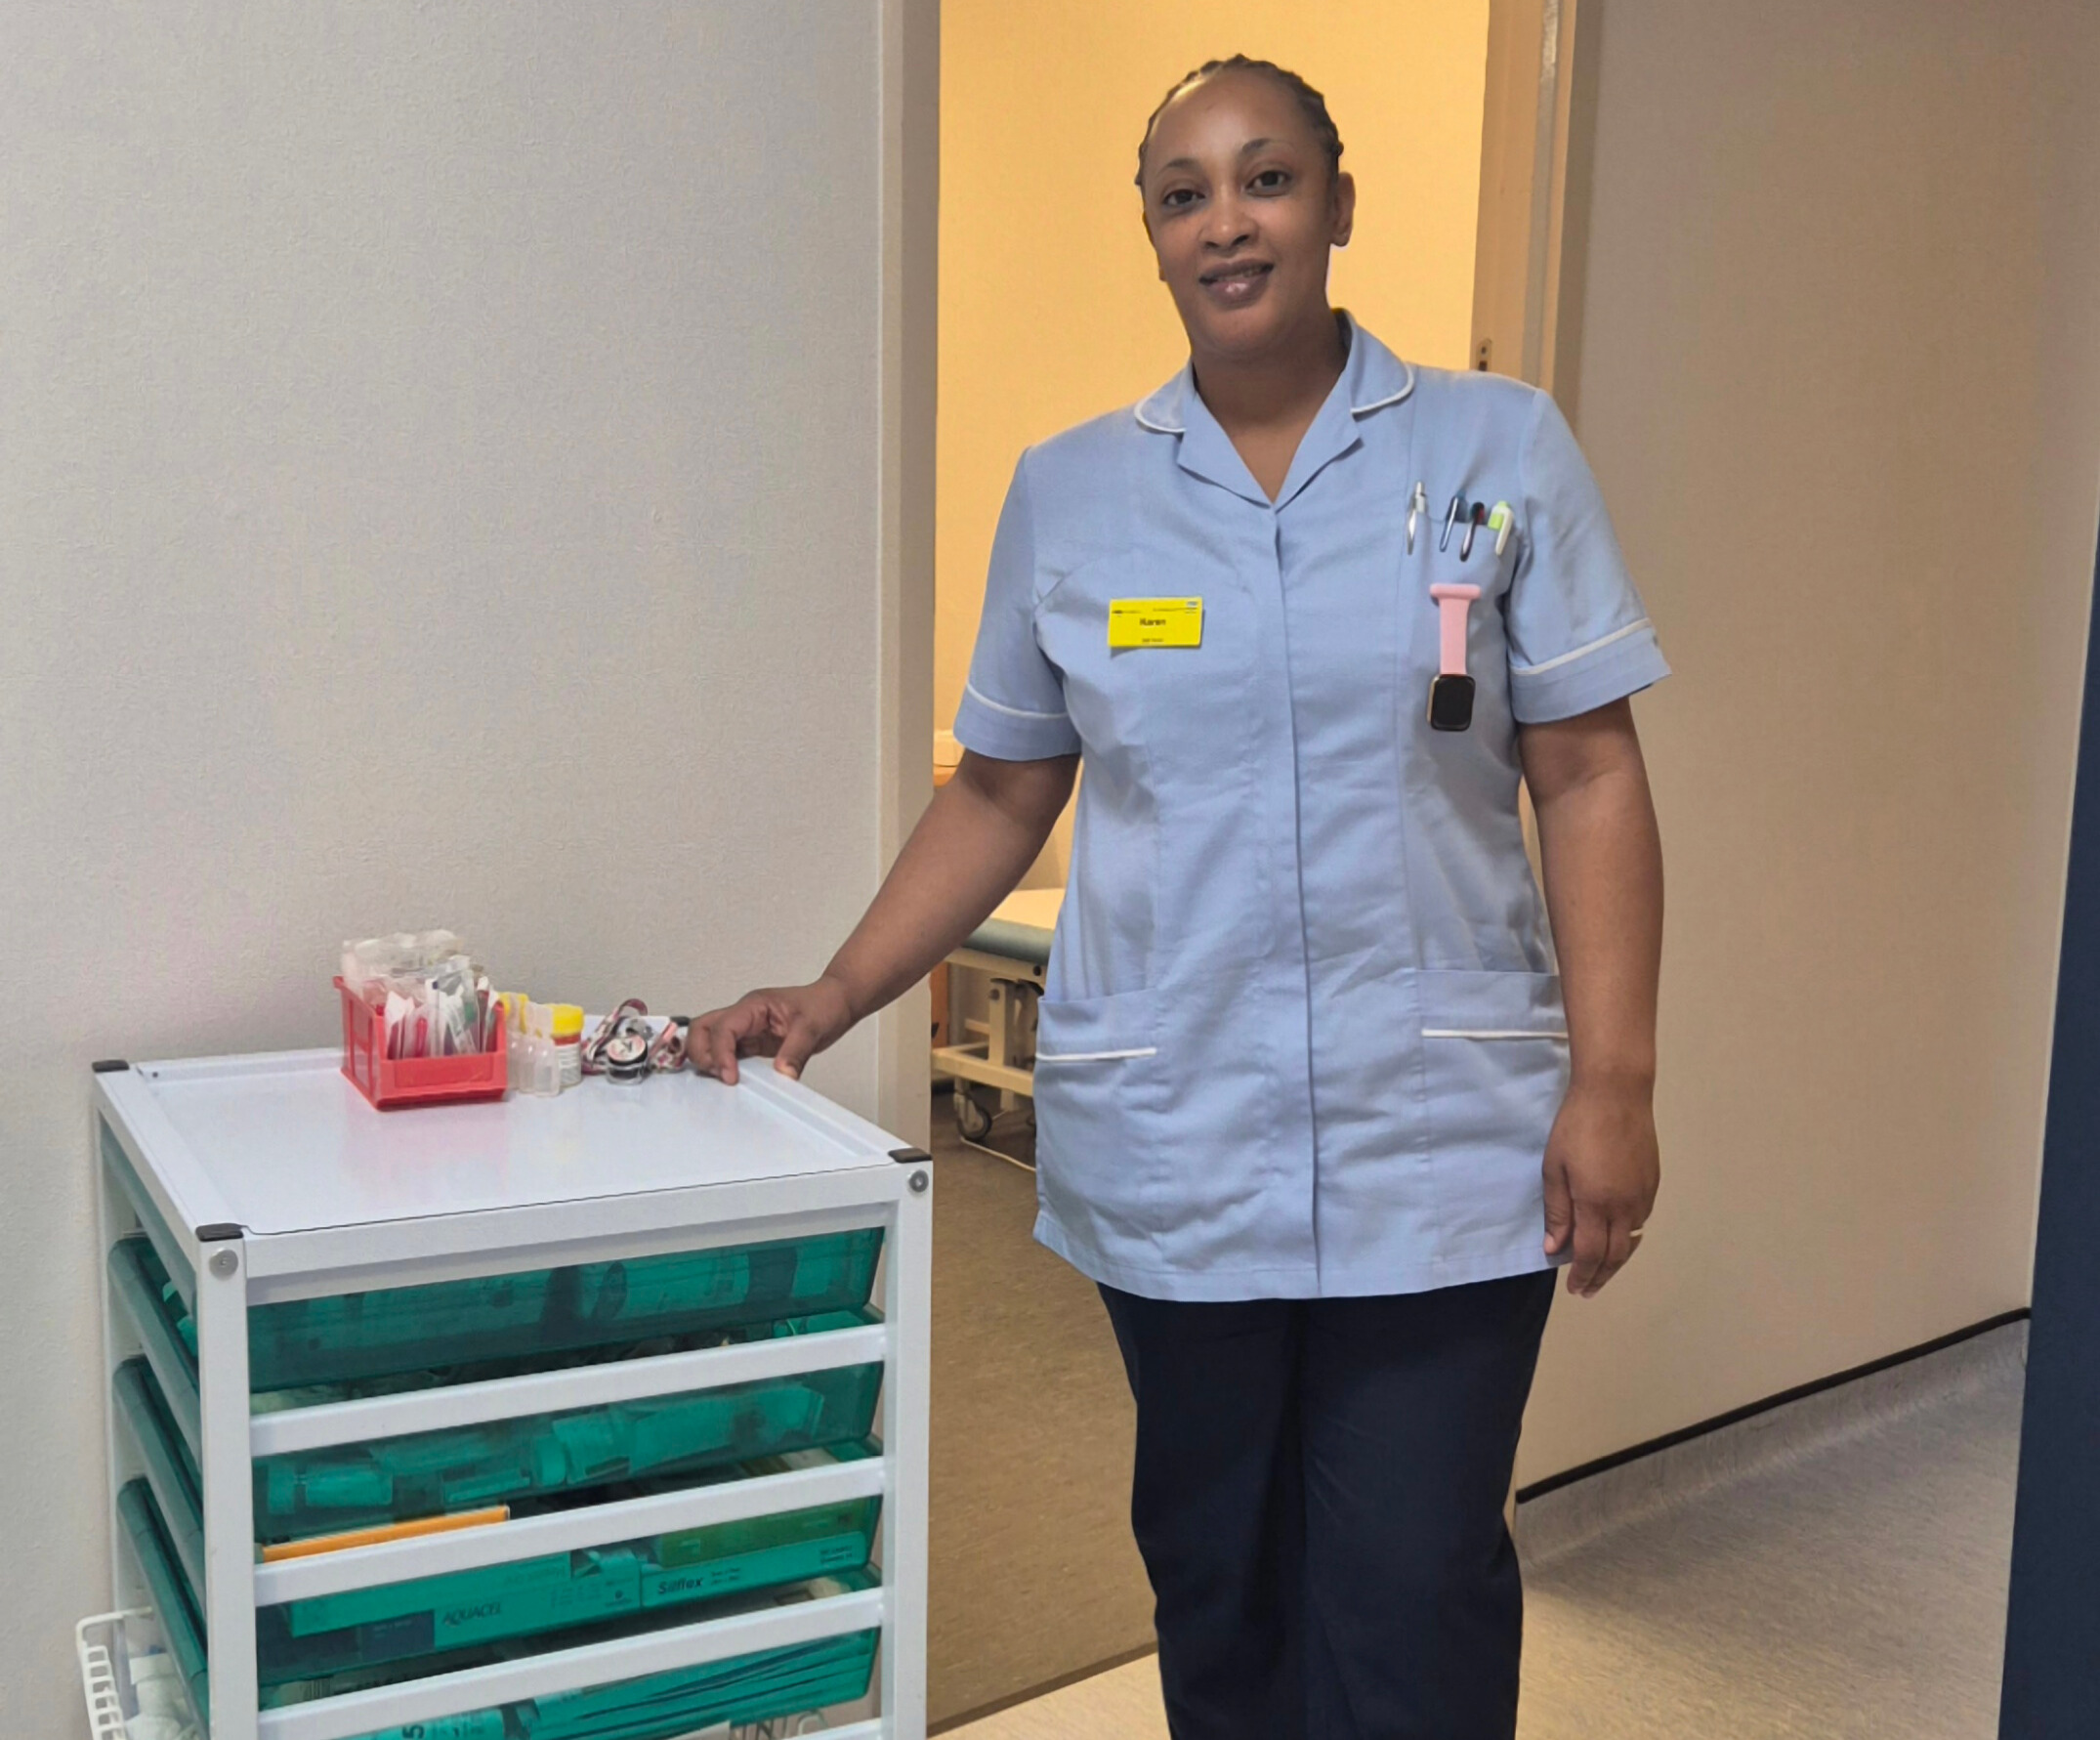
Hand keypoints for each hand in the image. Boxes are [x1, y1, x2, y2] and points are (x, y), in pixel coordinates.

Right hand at [689, 975, 856, 1083]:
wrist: (836, 1002)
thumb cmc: (824, 1004)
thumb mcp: (813, 1027)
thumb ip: (796, 1051)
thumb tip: (782, 1075)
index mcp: (754, 1005)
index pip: (723, 1027)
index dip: (720, 1052)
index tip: (730, 1076)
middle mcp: (744, 1015)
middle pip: (702, 1029)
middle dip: (702, 1053)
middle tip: (719, 1076)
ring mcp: (746, 1029)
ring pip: (709, 1041)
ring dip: (708, 1060)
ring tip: (724, 1079)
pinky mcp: (752, 1042)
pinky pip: (728, 1054)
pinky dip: (723, 1066)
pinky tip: (733, 1080)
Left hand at [1542, 1078, 1659, 1296]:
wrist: (1616, 1093)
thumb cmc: (1576, 1126)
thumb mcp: (1554, 1168)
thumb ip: (1557, 1211)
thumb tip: (1555, 1248)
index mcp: (1597, 1204)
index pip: (1591, 1254)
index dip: (1583, 1275)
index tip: (1575, 1289)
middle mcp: (1626, 1206)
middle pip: (1616, 1255)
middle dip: (1601, 1276)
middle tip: (1588, 1290)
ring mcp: (1643, 1194)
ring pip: (1632, 1240)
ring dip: (1617, 1259)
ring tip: (1601, 1269)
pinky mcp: (1653, 1182)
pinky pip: (1641, 1219)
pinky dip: (1629, 1236)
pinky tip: (1618, 1235)